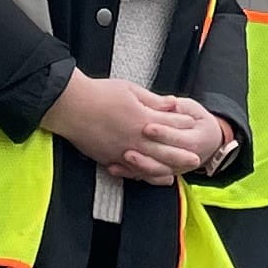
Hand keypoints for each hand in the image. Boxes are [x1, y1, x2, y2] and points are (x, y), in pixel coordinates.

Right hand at [46, 71, 182, 170]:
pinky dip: (144, 175)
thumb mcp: (130, 89)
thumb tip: (172, 103)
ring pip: (150, 165)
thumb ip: (153, 100)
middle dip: (182, 155)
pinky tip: (150, 177)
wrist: (71, 106)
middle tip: (196, 159)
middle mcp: (136, 139)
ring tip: (177, 173)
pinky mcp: (110, 158)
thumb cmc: (99, 94)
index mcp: (143, 119)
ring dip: (166, 169)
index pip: (170, 124)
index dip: (183, 125)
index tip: (193, 126)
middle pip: (165, 151)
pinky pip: (131, 171)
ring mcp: (122, 151)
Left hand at [114, 95, 231, 186]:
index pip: (178, 138)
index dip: (162, 133)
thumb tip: (171, 102)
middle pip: (164, 159)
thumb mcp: (193, 110)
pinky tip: (115, 168)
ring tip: (122, 157)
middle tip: (129, 146)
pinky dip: (130, 173)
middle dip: (146, 153)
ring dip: (137, 166)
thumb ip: (180, 107)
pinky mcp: (162, 172)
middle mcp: (185, 159)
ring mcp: (174, 168)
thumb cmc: (198, 122)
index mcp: (194, 141)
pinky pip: (146, 177)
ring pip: (155, 172)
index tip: (148, 127)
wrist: (209, 141)